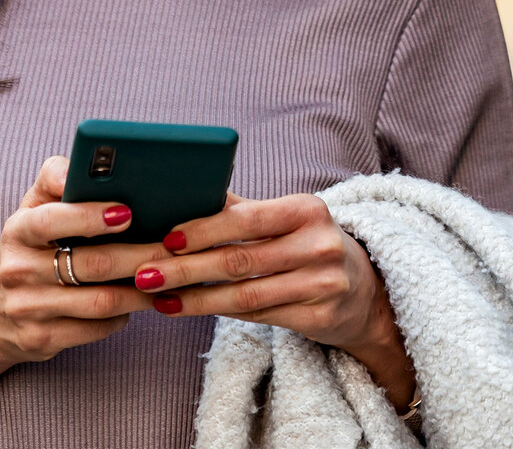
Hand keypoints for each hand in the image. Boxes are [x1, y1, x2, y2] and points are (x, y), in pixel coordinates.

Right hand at [0, 156, 168, 365]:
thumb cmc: (27, 247)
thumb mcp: (32, 208)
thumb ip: (55, 178)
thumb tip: (82, 164)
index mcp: (18, 230)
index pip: (52, 220)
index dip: (90, 216)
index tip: (126, 212)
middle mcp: (19, 270)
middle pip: (91, 264)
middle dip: (138, 255)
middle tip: (170, 248)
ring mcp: (29, 309)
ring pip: (100, 301)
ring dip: (139, 290)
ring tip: (165, 275)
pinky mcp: (43, 339)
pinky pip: (95, 328)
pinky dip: (122, 315)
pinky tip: (137, 301)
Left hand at [130, 192, 415, 409]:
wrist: (365, 290)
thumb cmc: (310, 243)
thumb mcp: (288, 218)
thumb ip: (244, 209)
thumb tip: (189, 193)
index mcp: (307, 210)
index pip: (248, 219)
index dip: (205, 229)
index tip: (167, 237)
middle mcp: (319, 246)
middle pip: (240, 261)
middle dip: (187, 268)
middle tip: (147, 273)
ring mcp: (322, 286)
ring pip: (245, 296)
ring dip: (196, 299)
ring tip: (160, 298)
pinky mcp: (319, 319)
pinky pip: (259, 317)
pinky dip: (220, 314)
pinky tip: (191, 309)